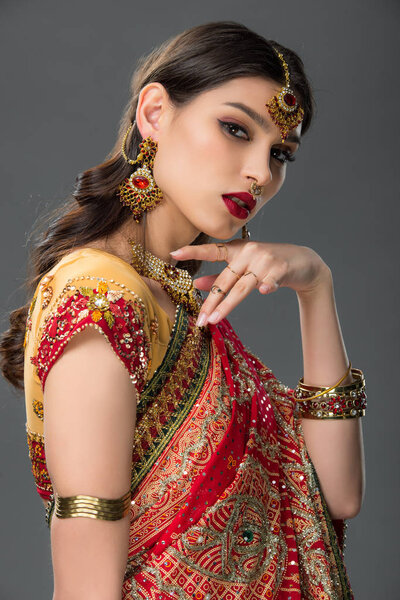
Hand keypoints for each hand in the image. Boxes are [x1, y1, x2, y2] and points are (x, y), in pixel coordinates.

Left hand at [170, 239, 330, 325]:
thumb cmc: (268, 264)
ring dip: (228, 303)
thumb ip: (220, 275)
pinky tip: (264, 291)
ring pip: (243, 285)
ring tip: (215, 319)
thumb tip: (196, 283)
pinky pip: (271, 280)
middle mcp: (249, 252)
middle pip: (225, 280)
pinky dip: (268, 285)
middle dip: (211, 301)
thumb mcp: (243, 267)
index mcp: (237, 250)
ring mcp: (265, 260)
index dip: (193, 251)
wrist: (304, 262)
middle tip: (200, 320)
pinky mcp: (281, 268)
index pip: (212, 251)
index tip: (173, 254)